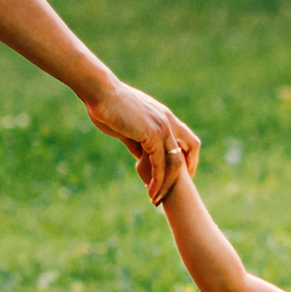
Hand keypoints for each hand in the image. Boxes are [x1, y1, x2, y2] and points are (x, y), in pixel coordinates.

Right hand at [87, 80, 200, 204]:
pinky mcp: (152, 135)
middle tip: (174, 191)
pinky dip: (157, 180)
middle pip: (190, 149)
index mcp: (164, 116)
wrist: (100, 92)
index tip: (179, 174)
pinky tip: (150, 191)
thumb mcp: (127, 127)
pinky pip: (160, 164)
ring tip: (157, 199)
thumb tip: (140, 156)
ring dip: (168, 183)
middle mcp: (168, 121)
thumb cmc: (107, 106)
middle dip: (186, 172)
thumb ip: (137, 141)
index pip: (187, 139)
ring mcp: (162, 127)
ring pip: (175, 162)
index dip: (187, 157)